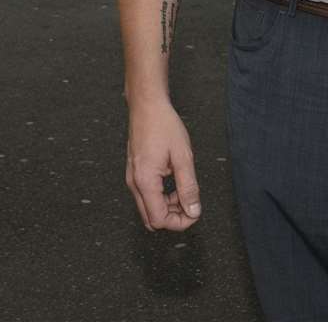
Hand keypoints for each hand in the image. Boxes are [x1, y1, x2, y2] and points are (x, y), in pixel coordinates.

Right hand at [125, 98, 201, 231]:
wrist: (147, 106)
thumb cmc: (163, 125)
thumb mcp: (183, 157)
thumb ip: (188, 187)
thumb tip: (193, 211)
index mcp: (145, 181)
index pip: (160, 220)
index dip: (180, 222)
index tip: (195, 211)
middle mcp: (134, 184)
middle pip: (151, 219)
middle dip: (173, 218)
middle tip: (190, 204)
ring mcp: (132, 179)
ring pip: (148, 209)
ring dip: (167, 208)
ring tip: (183, 191)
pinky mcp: (134, 173)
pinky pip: (146, 196)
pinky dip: (160, 198)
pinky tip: (173, 184)